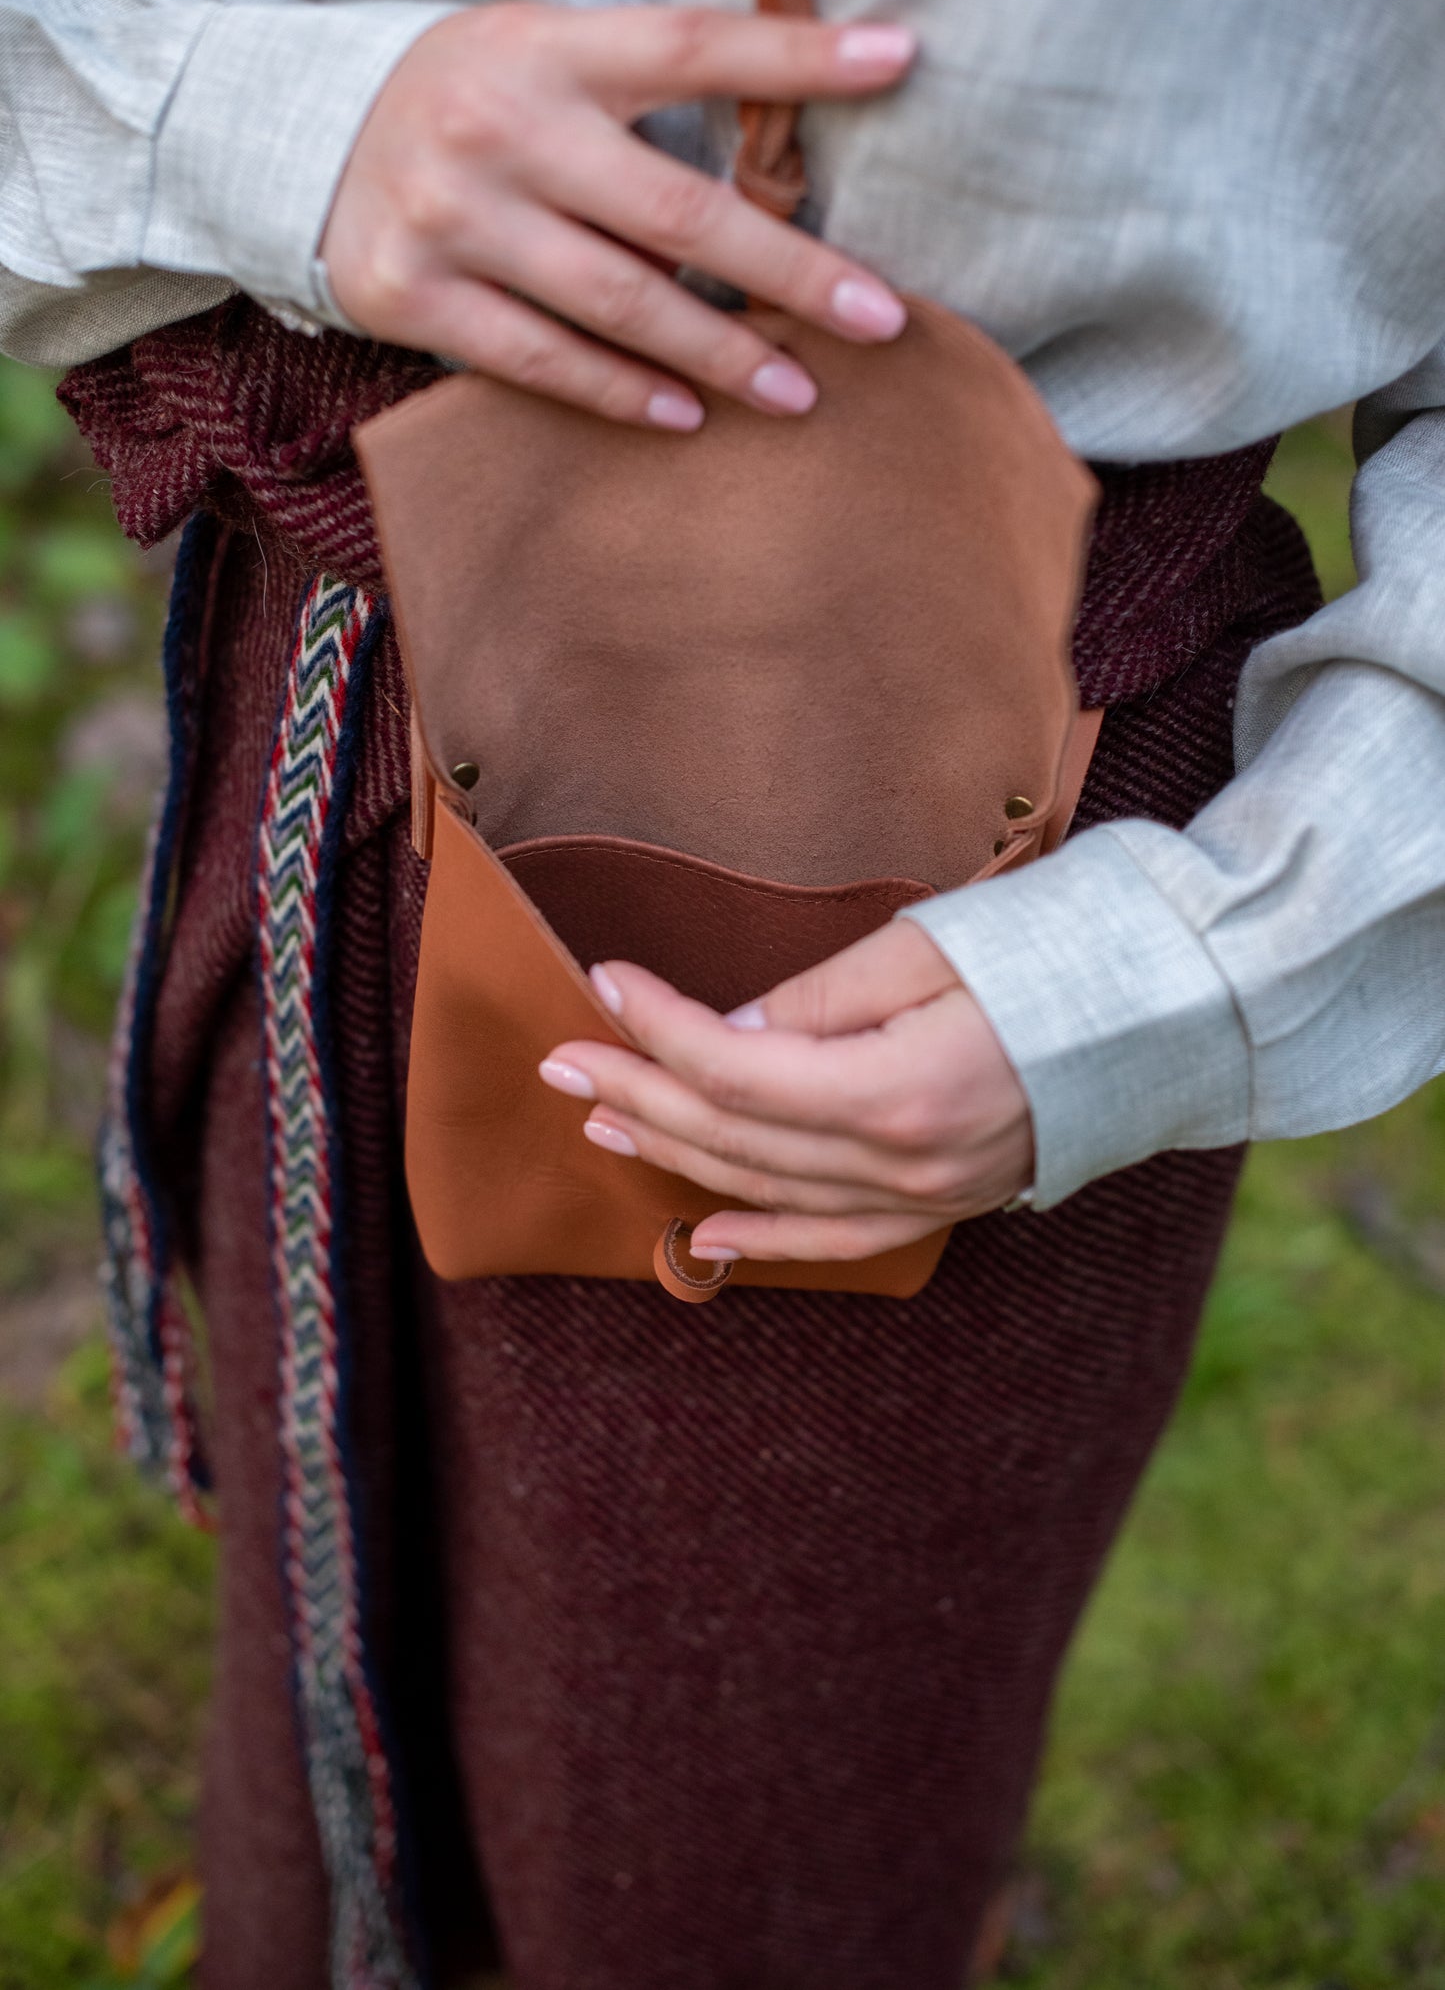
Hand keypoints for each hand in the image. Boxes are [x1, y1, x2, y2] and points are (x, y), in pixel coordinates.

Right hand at [321, 1, 915, 428]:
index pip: (690, 45)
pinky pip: (540, 361)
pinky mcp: (411, 294)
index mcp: (547, 49)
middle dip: (791, 272)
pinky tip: (685, 416)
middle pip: (676, 211)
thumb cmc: (471, 104)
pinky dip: (621, 393)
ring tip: (797, 393)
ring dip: (719, 355)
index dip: (794, 56)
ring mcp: (451, 216)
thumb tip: (782, 162)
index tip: (896, 61)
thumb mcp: (543, 56)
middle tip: (879, 318)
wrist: (302, 142)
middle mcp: (499, 126)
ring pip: (617, 301)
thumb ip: (639, 91)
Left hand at [538, 919, 1034, 1262]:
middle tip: (559, 1056)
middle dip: (638, 1089)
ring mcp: (928, 1197)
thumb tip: (728, 1038)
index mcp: (898, 1091)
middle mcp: (905, 1164)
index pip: (736, 1069)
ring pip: (768, 1187)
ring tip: (601, 1114)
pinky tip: (703, 1231)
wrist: (1181, 1011)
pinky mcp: (947, 1205)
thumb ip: (820, 1000)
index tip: (604, 979)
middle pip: (733, 1133)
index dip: (659, 1026)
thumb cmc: (1061, 953)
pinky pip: (836, 1239)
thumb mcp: (931, 947)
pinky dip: (764, 1238)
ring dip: (676, 1151)